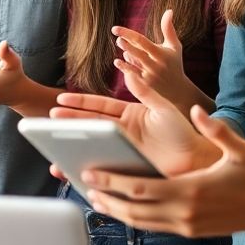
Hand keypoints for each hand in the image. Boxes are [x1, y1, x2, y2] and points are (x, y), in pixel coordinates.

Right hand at [51, 72, 218, 176]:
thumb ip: (146, 91)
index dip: (80, 102)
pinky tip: (72, 173)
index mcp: (129, 114)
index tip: (60, 98)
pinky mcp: (124, 169)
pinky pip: (101, 169)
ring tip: (52, 150)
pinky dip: (85, 171)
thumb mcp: (164, 108)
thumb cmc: (184, 131)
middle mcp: (122, 132)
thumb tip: (129, 71)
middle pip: (89, 125)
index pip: (99, 105)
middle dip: (68, 121)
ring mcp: (121, 151)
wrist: (196, 160)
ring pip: (91, 147)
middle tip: (48, 118)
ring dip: (72, 148)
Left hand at [81, 106, 244, 237]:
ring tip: (94, 197)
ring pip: (140, 222)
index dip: (112, 181)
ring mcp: (186, 225)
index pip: (140, 189)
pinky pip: (154, 226)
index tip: (91, 171)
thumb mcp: (239, 150)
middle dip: (106, 196)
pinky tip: (122, 209)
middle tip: (83, 183)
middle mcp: (184, 212)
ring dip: (116, 211)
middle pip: (133, 209)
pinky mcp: (189, 232)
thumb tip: (197, 108)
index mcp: (190, 191)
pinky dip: (134, 218)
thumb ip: (216, 129)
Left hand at [113, 10, 203, 109]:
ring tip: (119, 43)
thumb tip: (169, 10)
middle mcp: (155, 63)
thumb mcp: (174, 46)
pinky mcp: (146, 83)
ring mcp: (150, 74)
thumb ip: (169, 29)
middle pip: (137, 51)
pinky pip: (133, 73)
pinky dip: (124, 67)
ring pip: (134, 62)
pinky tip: (117, 61)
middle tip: (118, 37)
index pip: (141, 41)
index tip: (115, 29)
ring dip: (126, 53)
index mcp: (161, 53)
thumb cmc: (175, 64)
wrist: (178, 89)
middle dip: (126, 44)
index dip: (128, 33)